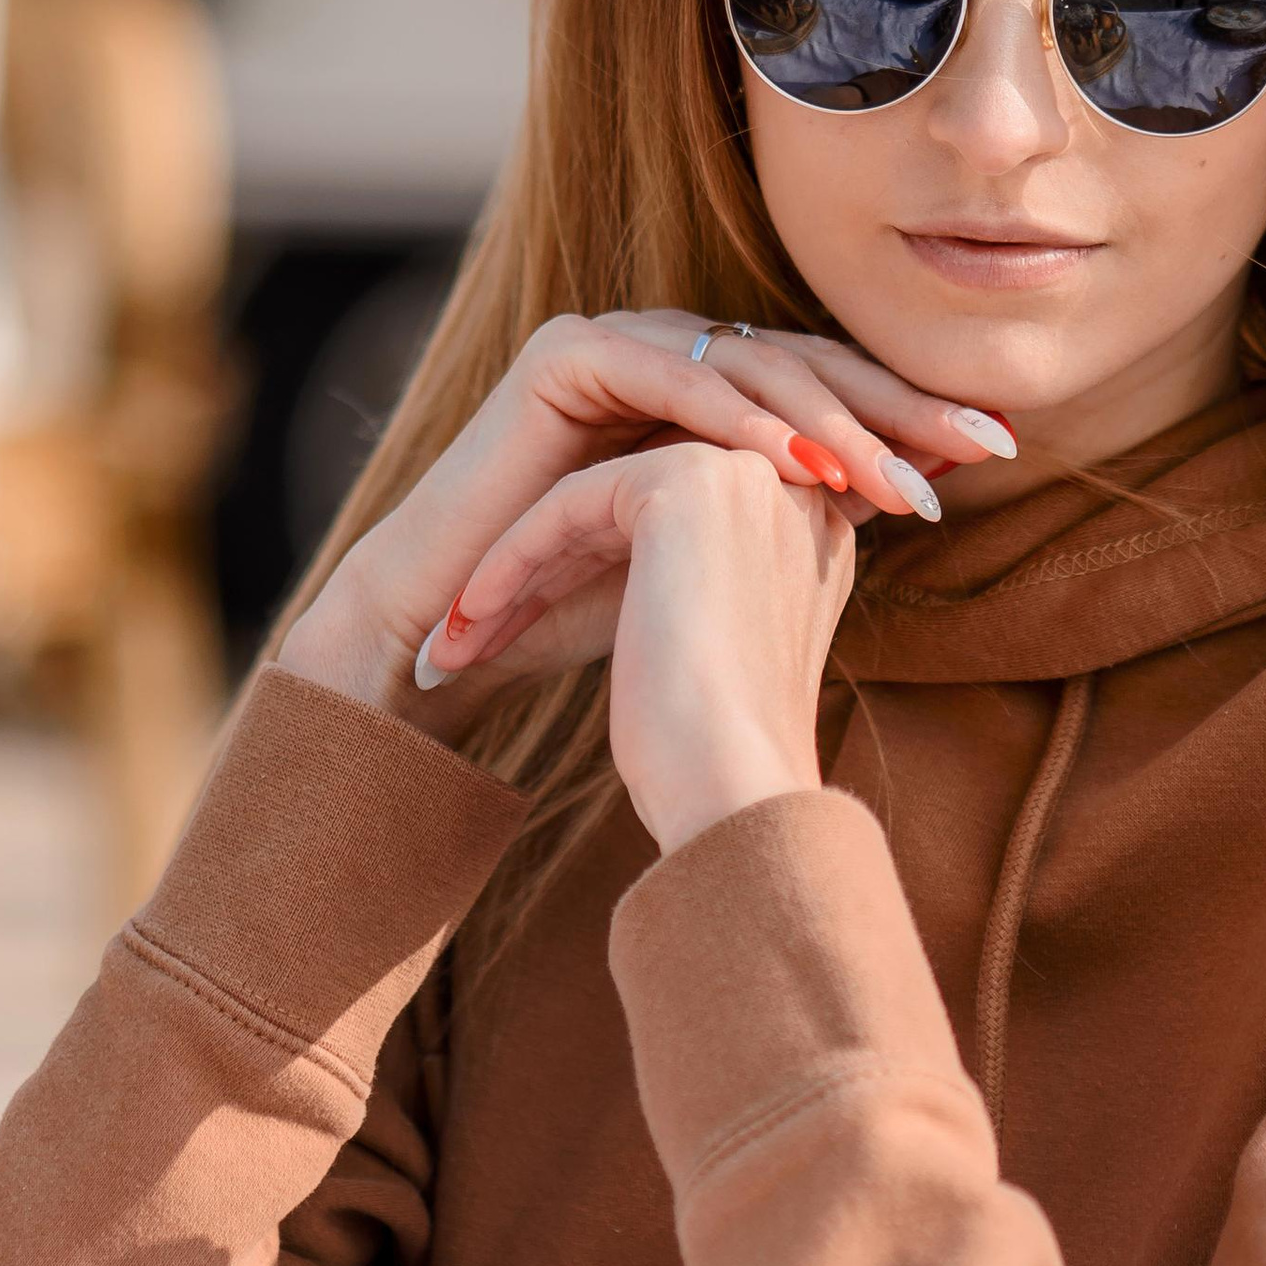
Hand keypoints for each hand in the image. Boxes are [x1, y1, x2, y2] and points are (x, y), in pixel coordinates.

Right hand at [280, 308, 1011, 736]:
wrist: (455, 629)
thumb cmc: (581, 605)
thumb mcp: (721, 547)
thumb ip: (803, 506)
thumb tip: (923, 491)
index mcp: (710, 382)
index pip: (831, 385)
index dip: (913, 412)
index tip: (1000, 448)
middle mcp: (670, 347)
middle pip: (807, 363)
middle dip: (899, 405)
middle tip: (984, 443)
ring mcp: (618, 339)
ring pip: (749, 367)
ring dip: (833, 419)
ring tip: (901, 474)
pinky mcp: (566, 352)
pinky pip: (669, 376)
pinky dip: (736, 418)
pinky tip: (797, 462)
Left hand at [426, 440, 854, 850]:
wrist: (734, 790)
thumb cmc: (714, 756)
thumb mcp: (716, 650)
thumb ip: (702, 590)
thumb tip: (638, 583)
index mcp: (809, 529)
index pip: (679, 522)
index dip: (588, 570)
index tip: (522, 629)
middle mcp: (791, 488)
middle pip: (634, 508)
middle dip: (546, 569)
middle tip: (474, 633)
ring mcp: (745, 475)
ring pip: (596, 500)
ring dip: (516, 568)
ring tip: (456, 640)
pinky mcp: (687, 481)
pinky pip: (570, 500)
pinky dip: (512, 559)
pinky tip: (468, 620)